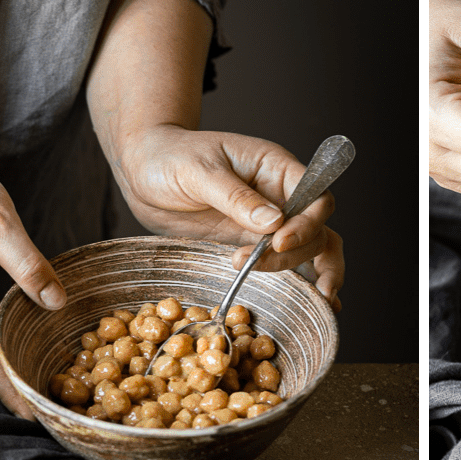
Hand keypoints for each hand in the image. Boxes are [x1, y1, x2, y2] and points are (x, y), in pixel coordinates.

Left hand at [110, 124, 343, 309]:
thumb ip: (235, 196)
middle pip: (315, 228)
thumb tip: (273, 223)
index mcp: (273, 167)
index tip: (278, 242)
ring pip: (309, 248)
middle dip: (297, 252)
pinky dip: (305, 282)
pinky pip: (285, 261)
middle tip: (262, 264)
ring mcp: (268, 222)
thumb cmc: (168, 156)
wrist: (143, 170)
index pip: (314, 196)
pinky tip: (317, 303)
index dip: (307, 222)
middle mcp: (279, 195)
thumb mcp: (197, 170)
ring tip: (305, 297)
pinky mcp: (251, 243)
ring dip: (304, 271)